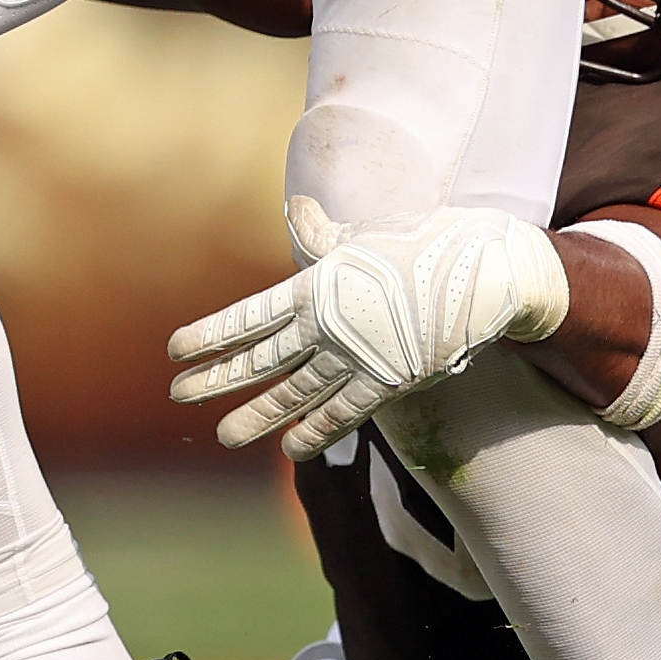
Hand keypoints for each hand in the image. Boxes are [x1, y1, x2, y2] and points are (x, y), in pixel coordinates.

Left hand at [168, 198, 572, 459]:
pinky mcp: (387, 380)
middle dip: (218, 377)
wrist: (485, 271)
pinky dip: (317, 432)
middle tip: (179, 394)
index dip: (210, 334)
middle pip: (261, 358)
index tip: (175, 349)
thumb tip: (298, 210)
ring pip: (294, 394)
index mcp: (316, 285)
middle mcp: (327, 325)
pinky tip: (292, 449)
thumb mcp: (369, 234)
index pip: (249, 315)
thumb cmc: (426, 242)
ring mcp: (355, 357)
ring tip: (225, 435)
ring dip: (257, 415)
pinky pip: (343, 413)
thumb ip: (328, 237)